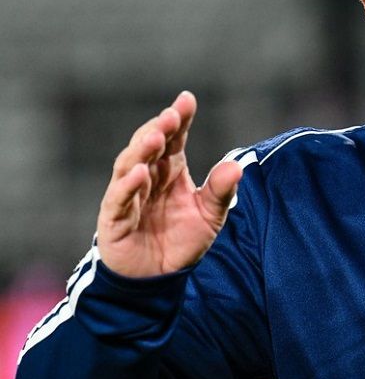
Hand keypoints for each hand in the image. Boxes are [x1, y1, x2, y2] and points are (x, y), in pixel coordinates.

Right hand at [96, 91, 242, 277]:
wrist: (160, 279)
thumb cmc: (182, 241)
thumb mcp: (210, 216)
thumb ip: (221, 191)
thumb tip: (236, 167)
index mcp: (170, 172)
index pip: (174, 140)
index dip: (179, 120)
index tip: (186, 99)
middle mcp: (148, 179)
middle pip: (149, 147)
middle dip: (159, 129)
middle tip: (171, 115)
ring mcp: (128, 197)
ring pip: (130, 166)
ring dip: (141, 150)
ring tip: (155, 137)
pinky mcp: (114, 220)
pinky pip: (119, 200)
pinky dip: (128, 186)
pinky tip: (140, 173)